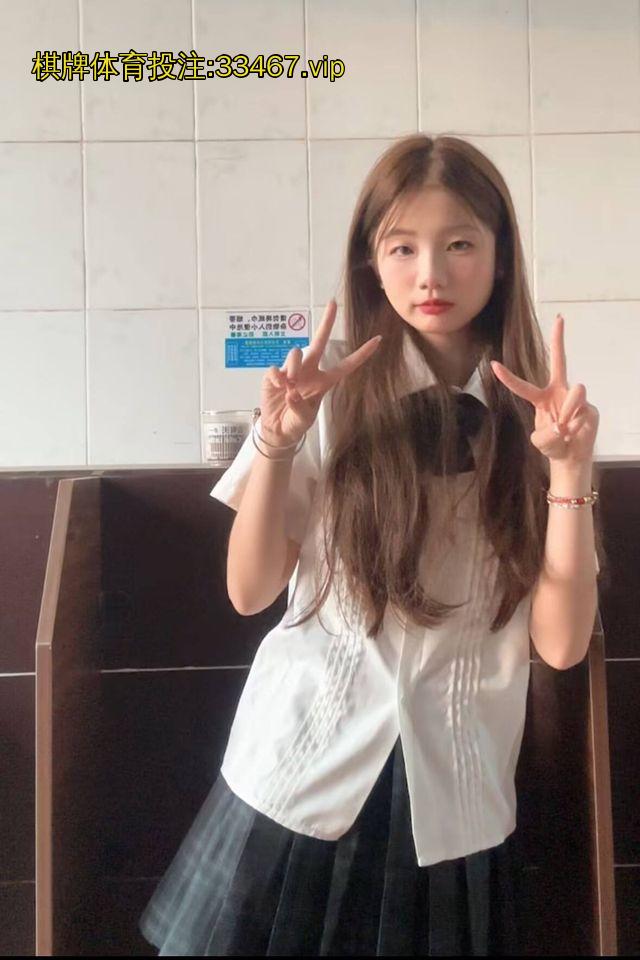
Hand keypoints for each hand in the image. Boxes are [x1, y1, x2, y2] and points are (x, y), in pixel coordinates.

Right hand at [259, 298, 382, 447]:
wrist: (276, 429)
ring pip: (296, 353)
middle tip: (332, 303)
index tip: (378, 340)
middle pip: (319, 342)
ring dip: (294, 367)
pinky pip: (277, 368)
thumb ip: (299, 407)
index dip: (362, 354)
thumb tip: (291, 392)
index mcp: (323, 382)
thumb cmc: (295, 422)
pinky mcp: (274, 374)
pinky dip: (277, 376)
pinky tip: (278, 386)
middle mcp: (309, 371)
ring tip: (289, 386)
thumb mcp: (303, 419)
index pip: (346, 365)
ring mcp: (291, 370)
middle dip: (326, 322)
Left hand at [489, 313, 598, 464]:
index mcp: (540, 398)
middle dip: (559, 340)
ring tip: (565, 429)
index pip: (522, 385)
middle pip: (560, 361)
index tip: (493, 364)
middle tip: (559, 319)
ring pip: (575, 392)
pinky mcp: (589, 407)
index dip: (508, 377)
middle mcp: (558, 392)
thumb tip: (561, 424)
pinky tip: (575, 432)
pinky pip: (582, 410)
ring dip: (568, 412)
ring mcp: (575, 397)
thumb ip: (545, 434)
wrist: (571, 455)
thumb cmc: (552, 444)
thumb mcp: (540, 441)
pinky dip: (576, 425)